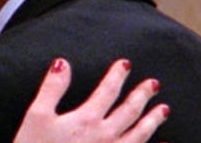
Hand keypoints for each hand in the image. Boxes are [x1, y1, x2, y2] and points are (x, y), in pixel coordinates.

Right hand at [13, 58, 168, 142]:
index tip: (126, 64)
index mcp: (87, 120)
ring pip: (139, 135)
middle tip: (153, 84)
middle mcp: (105, 137)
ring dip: (152, 121)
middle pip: (129, 112)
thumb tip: (62, 64)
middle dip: (141, 95)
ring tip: (163, 111)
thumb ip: (52, 89)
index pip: (107, 92)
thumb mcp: (37, 116)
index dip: (117, 76)